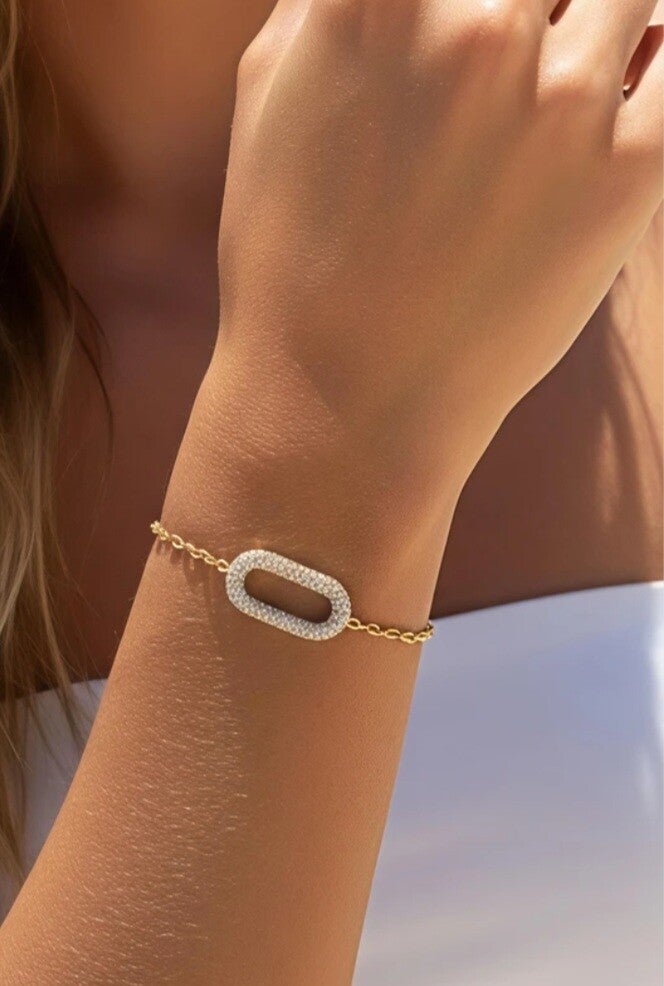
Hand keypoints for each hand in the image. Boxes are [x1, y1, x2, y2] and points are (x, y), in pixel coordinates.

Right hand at [215, 0, 661, 495]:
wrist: (341, 399)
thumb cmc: (290, 255)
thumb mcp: (269, 94)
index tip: (498, 16)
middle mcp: (476, 25)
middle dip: (544, 9)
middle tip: (527, 47)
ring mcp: (559, 100)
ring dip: (612, 22)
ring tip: (571, 84)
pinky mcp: (629, 174)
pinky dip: (662, 66)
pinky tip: (635, 83)